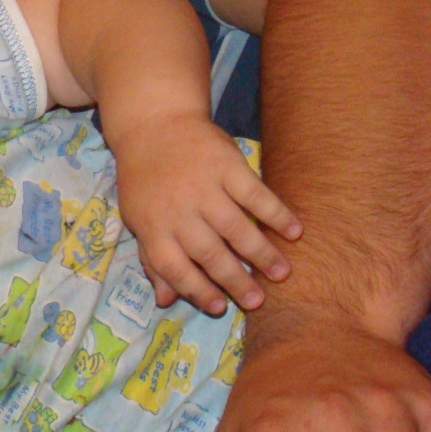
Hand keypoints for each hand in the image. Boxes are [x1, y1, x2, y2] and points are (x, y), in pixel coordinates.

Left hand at [114, 115, 299, 314]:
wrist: (153, 124)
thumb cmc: (146, 179)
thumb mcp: (137, 217)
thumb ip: (153, 258)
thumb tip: (165, 300)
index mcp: (152, 226)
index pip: (174, 267)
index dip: (197, 290)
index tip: (220, 307)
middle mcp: (177, 210)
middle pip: (209, 253)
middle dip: (235, 280)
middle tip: (257, 301)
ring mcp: (203, 186)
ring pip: (236, 228)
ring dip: (261, 253)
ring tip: (281, 273)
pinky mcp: (226, 164)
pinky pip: (256, 194)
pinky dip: (276, 214)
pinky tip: (294, 232)